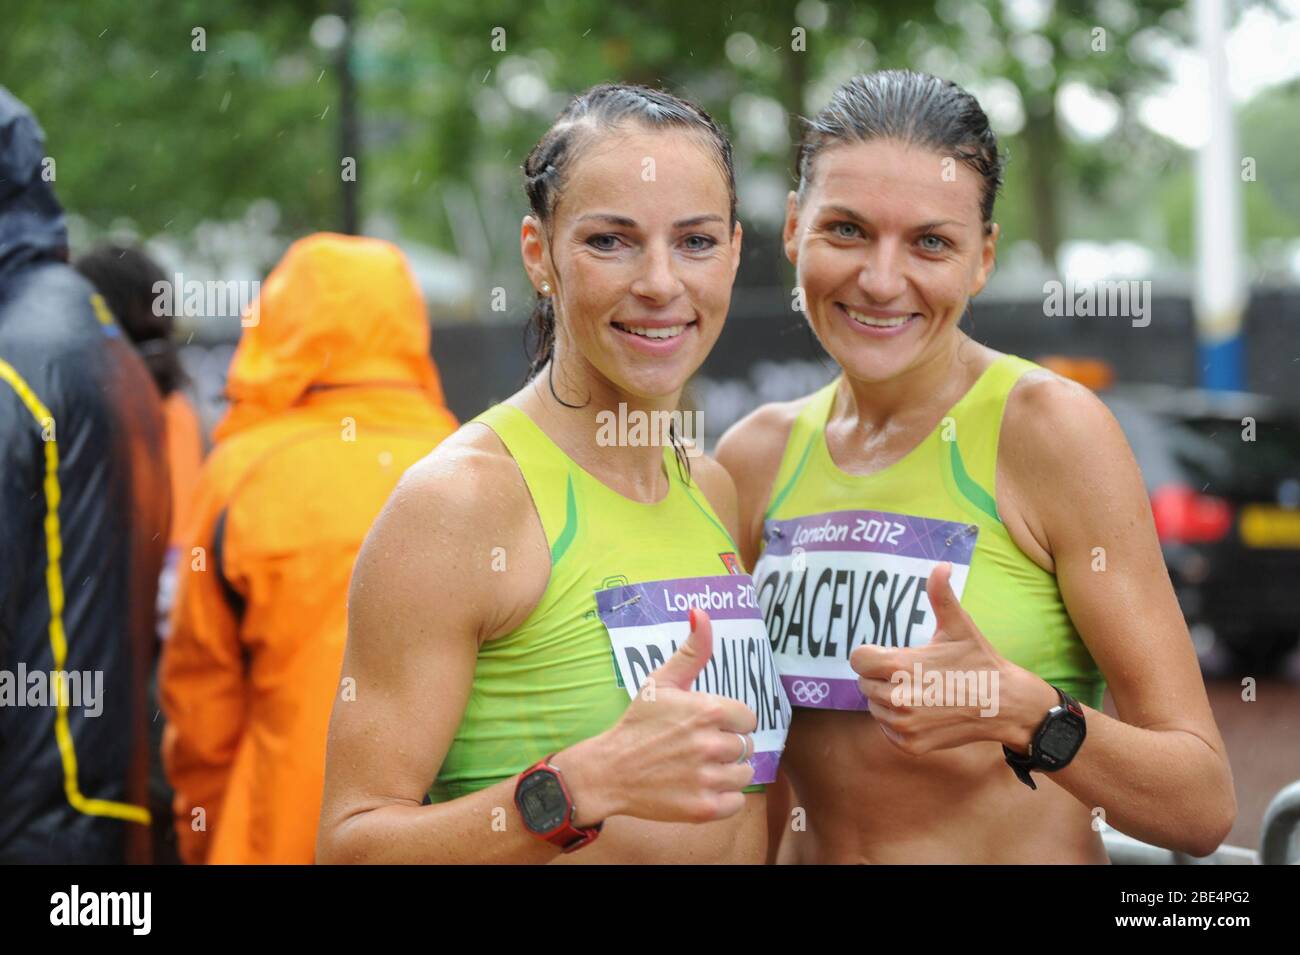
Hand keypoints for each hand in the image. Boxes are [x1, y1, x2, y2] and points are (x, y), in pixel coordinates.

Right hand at [557, 607, 756, 824]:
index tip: (707, 725)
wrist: (609, 771)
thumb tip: (701, 611)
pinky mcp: (703, 808)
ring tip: (699, 767)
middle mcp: (711, 744)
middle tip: (697, 747)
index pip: (748, 718)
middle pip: (746, 746)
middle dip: (727, 746)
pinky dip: (723, 798)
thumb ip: (691, 650)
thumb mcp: (661, 682)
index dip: (730, 721)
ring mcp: (707, 778)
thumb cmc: (637, 724)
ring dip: (727, 771)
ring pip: (744, 773)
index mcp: (708, 710)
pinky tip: (700, 786)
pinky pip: (736, 802)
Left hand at [849, 562, 1047, 755]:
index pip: (858, 659)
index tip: (889, 654)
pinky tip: (922, 710)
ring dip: (888, 699)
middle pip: (864, 683)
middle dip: (881, 676)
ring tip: (919, 690)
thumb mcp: (959, 625)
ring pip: (874, 707)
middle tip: (911, 673)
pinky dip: (898, 722)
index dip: (871, 654)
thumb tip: (941, 565)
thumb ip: (941, 595)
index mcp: (899, 666)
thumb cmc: (979, 661)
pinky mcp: (910, 745)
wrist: (1005, 705)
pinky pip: (887, 729)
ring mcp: (903, 725)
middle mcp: (897, 698)